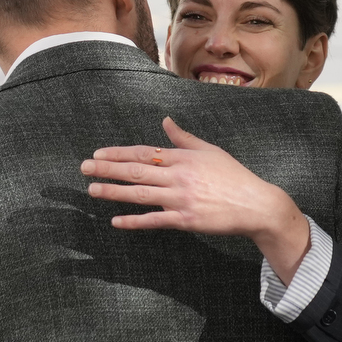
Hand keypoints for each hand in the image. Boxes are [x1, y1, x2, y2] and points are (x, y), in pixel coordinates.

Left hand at [80, 117, 311, 282]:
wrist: (256, 204)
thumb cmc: (233, 177)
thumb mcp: (210, 151)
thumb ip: (184, 138)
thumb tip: (166, 121)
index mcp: (183, 158)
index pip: (143, 153)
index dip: (118, 153)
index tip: (98, 154)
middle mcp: (179, 176)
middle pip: (136, 171)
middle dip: (107, 169)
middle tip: (84, 168)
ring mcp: (181, 198)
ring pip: (140, 194)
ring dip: (114, 192)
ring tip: (92, 190)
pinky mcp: (186, 220)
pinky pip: (154, 220)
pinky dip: (134, 221)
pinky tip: (115, 221)